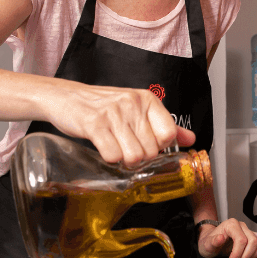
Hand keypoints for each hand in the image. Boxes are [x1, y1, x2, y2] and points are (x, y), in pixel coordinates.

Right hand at [45, 82, 195, 165]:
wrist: (66, 97)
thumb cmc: (103, 105)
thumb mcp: (136, 110)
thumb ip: (164, 125)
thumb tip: (190, 139)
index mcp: (147, 100)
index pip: (169, 134)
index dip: (159, 147)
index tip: (146, 145)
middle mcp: (133, 103)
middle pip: (151, 151)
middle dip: (138, 157)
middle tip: (125, 147)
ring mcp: (114, 113)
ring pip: (134, 156)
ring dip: (124, 160)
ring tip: (115, 147)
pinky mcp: (95, 124)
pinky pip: (113, 155)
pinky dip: (109, 158)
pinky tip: (103, 147)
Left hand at [197, 219, 256, 257]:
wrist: (211, 241)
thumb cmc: (208, 242)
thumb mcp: (206, 244)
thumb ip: (213, 241)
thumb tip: (220, 238)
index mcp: (231, 225)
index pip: (241, 240)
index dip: (238, 253)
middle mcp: (242, 225)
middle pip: (253, 241)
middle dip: (246, 255)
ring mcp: (249, 230)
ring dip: (255, 254)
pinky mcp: (253, 236)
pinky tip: (256, 257)